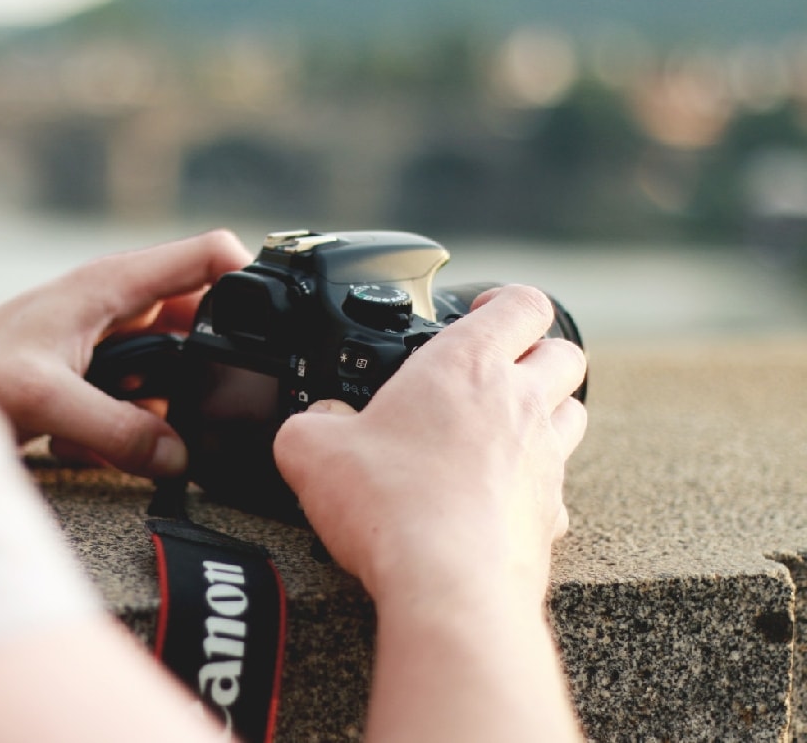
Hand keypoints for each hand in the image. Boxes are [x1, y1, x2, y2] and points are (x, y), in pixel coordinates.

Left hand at [0, 230, 251, 476]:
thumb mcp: (47, 398)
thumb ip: (117, 429)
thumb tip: (180, 458)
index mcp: (114, 284)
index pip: (208, 255)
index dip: (250, 280)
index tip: (274, 327)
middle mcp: (121, 307)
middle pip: (204, 325)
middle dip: (205, 370)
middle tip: (189, 410)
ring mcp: (113, 343)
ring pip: (176, 375)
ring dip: (159, 411)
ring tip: (107, 429)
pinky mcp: (102, 379)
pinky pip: (145, 407)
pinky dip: (129, 432)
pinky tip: (81, 444)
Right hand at [273, 284, 587, 604]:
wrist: (447, 585)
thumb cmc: (390, 504)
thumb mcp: (311, 449)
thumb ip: (311, 422)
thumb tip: (315, 423)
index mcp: (467, 365)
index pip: (522, 303)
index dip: (505, 300)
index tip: (481, 310)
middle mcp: (519, 403)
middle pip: (564, 352)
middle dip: (538, 350)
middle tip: (500, 365)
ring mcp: (544, 460)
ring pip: (573, 413)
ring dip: (548, 410)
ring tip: (504, 425)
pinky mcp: (549, 515)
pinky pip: (558, 485)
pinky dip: (536, 482)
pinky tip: (498, 496)